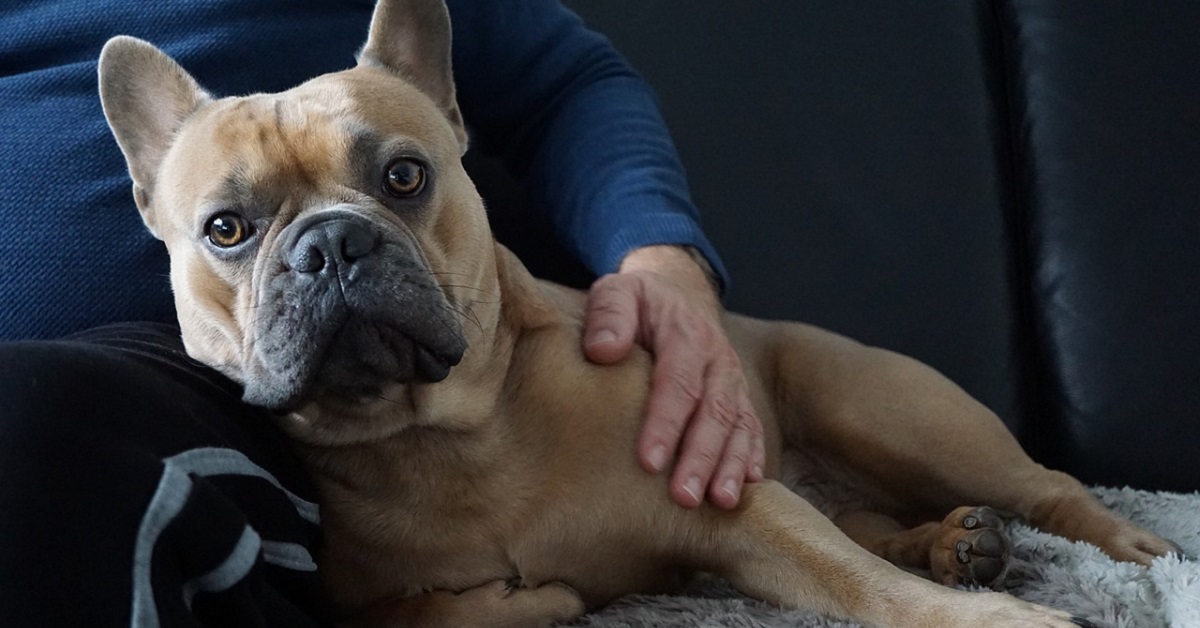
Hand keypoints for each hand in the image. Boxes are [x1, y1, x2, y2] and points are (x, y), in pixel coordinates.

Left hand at [583, 245, 764, 508]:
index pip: (678, 381)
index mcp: (686, 333)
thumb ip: (609, 314)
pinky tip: (746, 487)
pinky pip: (752, 428)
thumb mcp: (617, 292)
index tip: (649, 460)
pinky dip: (751, 457)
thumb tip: (604, 350)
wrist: (676, 295)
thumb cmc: (637, 302)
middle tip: (683, 496)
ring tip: (719, 502)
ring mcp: (732, 380)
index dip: (665, 422)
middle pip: (714, 410)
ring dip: (730, 465)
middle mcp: (717, 358)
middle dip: (701, 456)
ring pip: (738, 424)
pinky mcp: (739, 398)